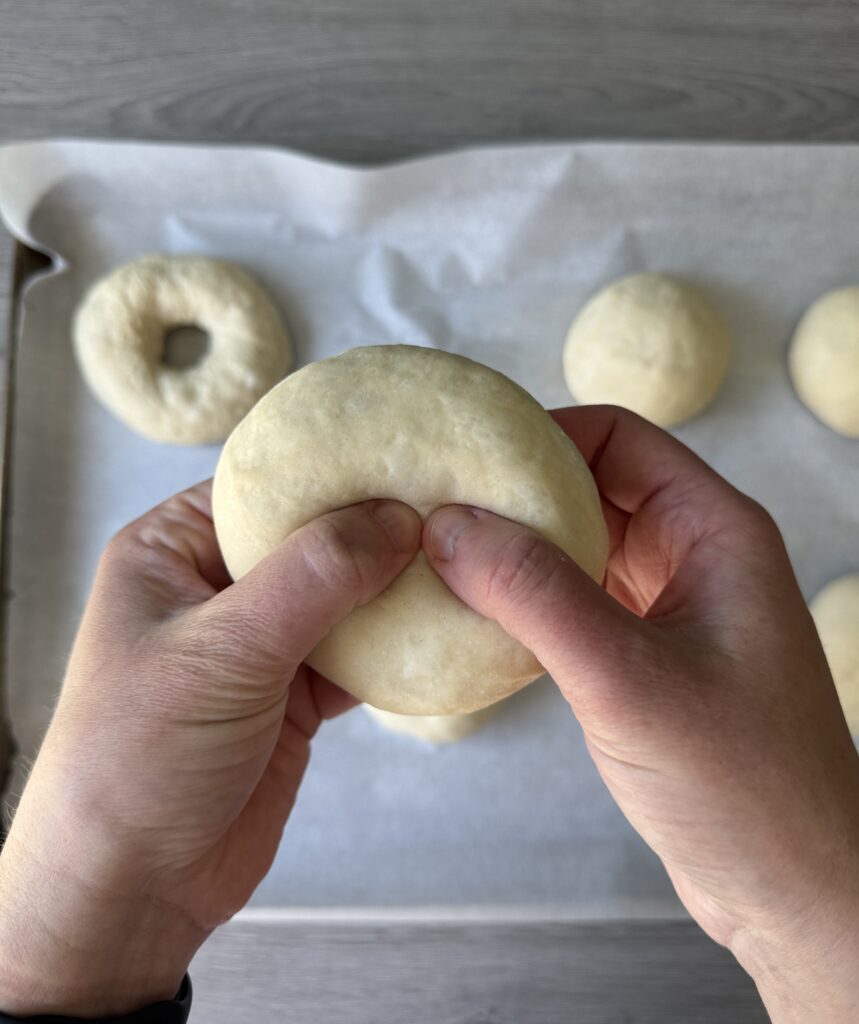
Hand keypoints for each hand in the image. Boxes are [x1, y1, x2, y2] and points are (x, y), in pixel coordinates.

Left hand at [0, 484, 420, 1015]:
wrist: (134, 888)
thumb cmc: (137, 759)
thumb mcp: (223, 650)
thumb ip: (312, 578)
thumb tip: (396, 517)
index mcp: (171, 550)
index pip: (261, 486)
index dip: (332, 471)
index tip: (405, 458)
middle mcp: (216, 586)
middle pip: (312, 537)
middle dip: (375, 528)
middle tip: (449, 507)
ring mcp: (260, 641)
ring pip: (342, 595)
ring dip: (393, 588)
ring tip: (459, 560)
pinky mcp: (295, 693)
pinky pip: (357, 652)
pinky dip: (397, 645)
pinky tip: (441, 629)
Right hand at [424, 405, 858, 1023]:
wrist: (791, 891)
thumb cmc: (740, 784)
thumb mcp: (626, 678)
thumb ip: (535, 595)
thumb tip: (448, 525)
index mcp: (714, 530)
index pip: (618, 439)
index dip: (539, 435)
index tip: (461, 456)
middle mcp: (695, 555)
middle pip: (593, 488)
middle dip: (516, 494)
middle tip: (432, 508)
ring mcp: (672, 606)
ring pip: (580, 547)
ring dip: (517, 552)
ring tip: (440, 559)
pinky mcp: (648, 655)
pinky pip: (578, 601)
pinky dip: (529, 602)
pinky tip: (479, 619)